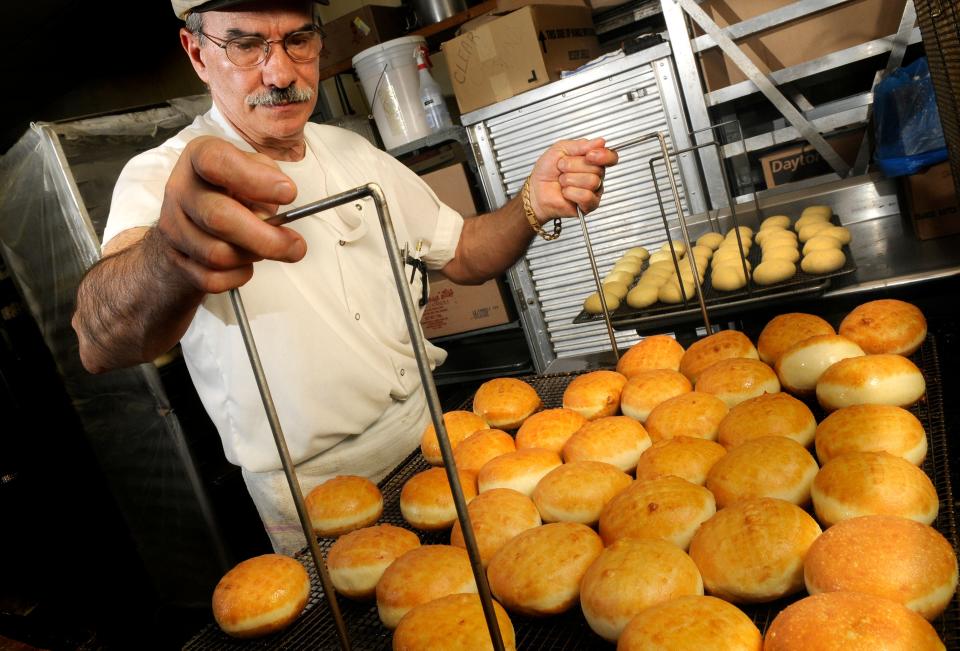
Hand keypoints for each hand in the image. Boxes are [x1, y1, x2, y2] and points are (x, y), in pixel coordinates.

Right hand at [154, 136, 306, 293]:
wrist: (194, 224)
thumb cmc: (231, 193)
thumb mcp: (252, 169)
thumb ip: (268, 177)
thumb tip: (280, 203)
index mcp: (199, 157)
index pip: (217, 162)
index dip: (254, 179)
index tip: (290, 193)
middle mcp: (180, 190)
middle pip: (218, 217)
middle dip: (265, 237)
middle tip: (296, 246)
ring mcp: (172, 227)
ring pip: (217, 254)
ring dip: (252, 256)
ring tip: (263, 247)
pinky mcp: (175, 260)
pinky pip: (213, 279)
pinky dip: (239, 275)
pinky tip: (245, 263)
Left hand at [527, 138, 618, 220]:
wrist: (536, 189)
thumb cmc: (547, 171)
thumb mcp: (560, 149)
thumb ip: (580, 145)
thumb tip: (600, 142)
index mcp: (592, 160)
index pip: (610, 157)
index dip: (603, 155)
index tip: (589, 155)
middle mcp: (595, 175)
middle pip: (597, 168)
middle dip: (574, 166)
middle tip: (563, 169)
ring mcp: (593, 191)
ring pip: (591, 181)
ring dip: (570, 179)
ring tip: (563, 181)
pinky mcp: (588, 205)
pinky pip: (586, 196)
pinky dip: (571, 193)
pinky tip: (566, 192)